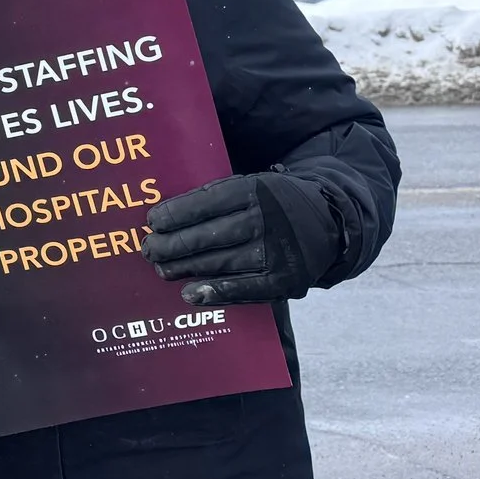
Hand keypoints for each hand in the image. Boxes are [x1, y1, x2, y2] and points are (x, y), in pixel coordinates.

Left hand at [145, 172, 340, 307]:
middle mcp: (268, 220)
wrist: (330, 222)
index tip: (152, 222)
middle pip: (210, 235)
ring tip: (162, 269)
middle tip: (149, 250)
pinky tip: (191, 293)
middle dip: (172, 244)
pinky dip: (216, 292)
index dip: (176, 214)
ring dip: (186, 268)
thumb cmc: (274, 203)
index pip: (208, 202)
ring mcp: (279, 251)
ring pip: (222, 262)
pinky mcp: (287, 280)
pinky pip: (247, 289)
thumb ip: (216, 197)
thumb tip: (166, 217)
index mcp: (256, 190)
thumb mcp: (252, 185)